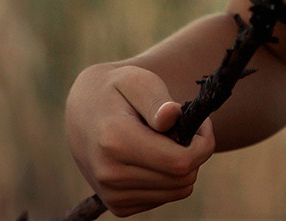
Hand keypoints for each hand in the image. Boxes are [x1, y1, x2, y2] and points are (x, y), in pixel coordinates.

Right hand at [65, 61, 214, 215]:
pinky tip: (156, 156)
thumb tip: (171, 116)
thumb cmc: (116, 91)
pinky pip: (164, 198)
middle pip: (183, 178)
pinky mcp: (117, 206)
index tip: (202, 123)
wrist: (82, 112)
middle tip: (188, 128)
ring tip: (170, 140)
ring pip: (177, 191)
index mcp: (115, 141)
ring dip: (184, 167)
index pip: (180, 161)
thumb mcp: (136, 80)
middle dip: (196, 153)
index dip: (203, 143)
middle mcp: (110, 174)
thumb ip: (155, 99)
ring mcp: (112, 194)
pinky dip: (169, 178)